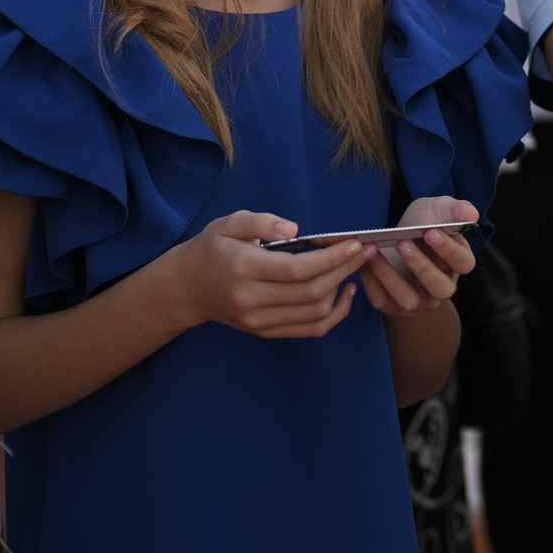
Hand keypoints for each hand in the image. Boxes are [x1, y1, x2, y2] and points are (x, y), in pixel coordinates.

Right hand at [174, 211, 365, 339]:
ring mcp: (258, 320)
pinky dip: (334, 314)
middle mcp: (251, 299)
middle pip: (311, 292)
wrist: (186, 288)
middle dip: (344, 270)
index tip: (354, 243)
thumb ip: (261, 221)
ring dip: (342, 290)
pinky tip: (344, 292)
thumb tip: (293, 228)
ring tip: (356, 266)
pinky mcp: (265, 331)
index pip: (296, 269)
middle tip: (365, 251)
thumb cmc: (213, 249)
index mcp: (243, 268)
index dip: (331, 258)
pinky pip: (309, 330)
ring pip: (314, 314)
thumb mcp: (229, 223)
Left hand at [358, 196, 478, 317]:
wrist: (399, 235)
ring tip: (375, 252)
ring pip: (409, 300)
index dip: (449, 250)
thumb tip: (472, 213)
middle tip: (403, 243)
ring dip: (390, 276)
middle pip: (441, 289)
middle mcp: (443, 286)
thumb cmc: (423, 222)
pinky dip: (371, 283)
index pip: (463, 263)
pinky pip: (383, 301)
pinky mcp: (394, 305)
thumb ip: (455, 210)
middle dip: (421, 267)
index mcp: (459, 263)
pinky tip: (363, 262)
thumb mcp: (439, 210)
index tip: (431, 232)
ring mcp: (420, 300)